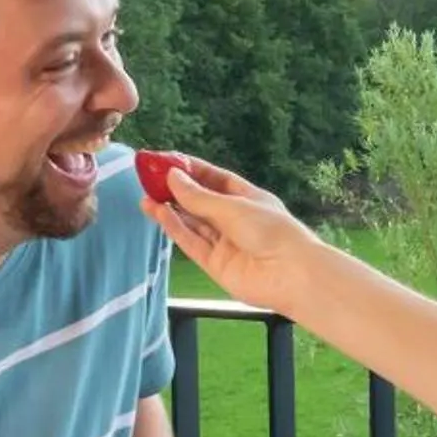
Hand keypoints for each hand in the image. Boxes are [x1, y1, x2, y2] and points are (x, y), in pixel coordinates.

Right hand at [140, 156, 324, 317]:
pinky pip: (191, 243)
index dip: (191, 171)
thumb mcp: (232, 206)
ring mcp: (225, 243)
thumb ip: (198, 196)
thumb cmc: (272, 232)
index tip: (166, 161)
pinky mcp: (216, 264)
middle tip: (149, 179)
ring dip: (170, 210)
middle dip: (175, 191)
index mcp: (248, 199)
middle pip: (200, 202)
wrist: (290, 274)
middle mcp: (236, 220)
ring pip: (192, 223)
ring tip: (146, 196)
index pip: (215, 180)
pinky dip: (175, 229)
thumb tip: (173, 177)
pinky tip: (159, 213)